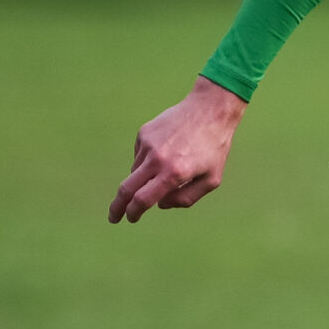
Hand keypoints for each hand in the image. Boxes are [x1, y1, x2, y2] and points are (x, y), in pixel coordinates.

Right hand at [110, 77, 246, 222]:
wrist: (210, 110)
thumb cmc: (214, 147)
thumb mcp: (212, 179)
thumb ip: (186, 198)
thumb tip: (160, 205)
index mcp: (174, 173)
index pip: (143, 199)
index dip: (133, 212)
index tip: (129, 219)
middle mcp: (157, 159)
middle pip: (126, 188)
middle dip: (117, 206)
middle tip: (114, 217)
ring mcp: (148, 144)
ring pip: (135, 172)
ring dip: (144, 179)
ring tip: (170, 167)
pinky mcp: (144, 133)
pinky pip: (139, 156)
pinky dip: (148, 161)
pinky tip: (167, 151)